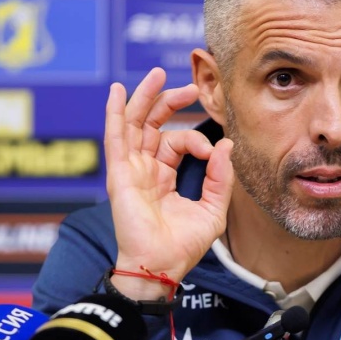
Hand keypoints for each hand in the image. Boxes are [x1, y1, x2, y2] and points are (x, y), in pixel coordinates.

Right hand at [104, 68, 233, 299]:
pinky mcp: (120, 174)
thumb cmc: (183, 245)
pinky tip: (118, 92)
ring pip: (134, 124)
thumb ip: (220, 177)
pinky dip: (115, 113)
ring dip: (145, 97)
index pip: (178, 142)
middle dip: (169, 101)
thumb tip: (225, 145)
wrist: (162, 266)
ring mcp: (130, 170)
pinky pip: (115, 138)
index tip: (212, 152)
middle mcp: (145, 169)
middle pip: (153, 124)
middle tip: (191, 86)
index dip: (197, 139)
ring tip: (157, 74)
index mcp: (164, 176)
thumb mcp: (213, 209)